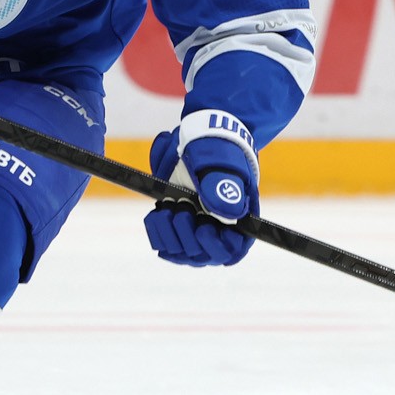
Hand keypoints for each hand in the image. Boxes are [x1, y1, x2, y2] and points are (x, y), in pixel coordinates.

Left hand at [141, 111, 259, 267]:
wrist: (197, 138)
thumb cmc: (216, 149)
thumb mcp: (221, 162)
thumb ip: (224, 187)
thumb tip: (229, 213)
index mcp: (238, 218)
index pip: (232, 251)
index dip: (217, 248)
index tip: (203, 229)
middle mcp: (217, 229)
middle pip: (203, 255)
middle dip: (187, 234)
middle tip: (182, 208)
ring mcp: (195, 229)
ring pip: (181, 253)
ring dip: (170, 234)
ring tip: (167, 208)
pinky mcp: (176, 226)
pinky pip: (164, 244)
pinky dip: (157, 232)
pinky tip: (156, 214)